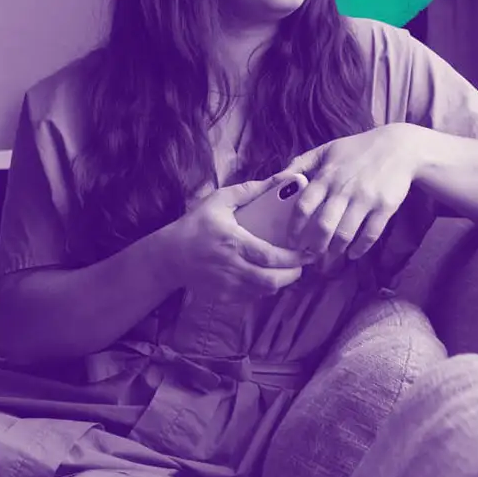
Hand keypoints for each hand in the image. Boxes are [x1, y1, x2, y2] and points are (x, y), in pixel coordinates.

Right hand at [161, 173, 311, 298]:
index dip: (292, 259)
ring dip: (281, 282)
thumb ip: (250, 190)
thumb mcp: (220, 201)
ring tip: (289, 269)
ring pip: (264, 291)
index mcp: (233, 242)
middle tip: (302, 264)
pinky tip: (267, 276)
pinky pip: (252, 297)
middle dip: (293, 274)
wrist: (170, 256)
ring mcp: (227, 285)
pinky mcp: (223, 297)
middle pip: (271, 280)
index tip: (307, 253)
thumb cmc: (196, 225)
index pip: (269, 256)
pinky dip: (264, 289)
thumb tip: (281, 179)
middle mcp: (231, 267)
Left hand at [285, 123, 425, 266]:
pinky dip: (360, 248)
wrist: (399, 147)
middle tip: (311, 255)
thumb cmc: (358, 149)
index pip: (303, 206)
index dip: (294, 228)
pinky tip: (353, 253)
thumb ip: (301, 162)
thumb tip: (278, 178)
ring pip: (345, 233)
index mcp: (326, 176)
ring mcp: (365, 199)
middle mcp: (343, 189)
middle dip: (314, 246)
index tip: (291, 241)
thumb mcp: (327, 149)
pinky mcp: (385, 207)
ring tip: (330, 256)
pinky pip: (370, 234)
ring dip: (335, 250)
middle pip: (323, 226)